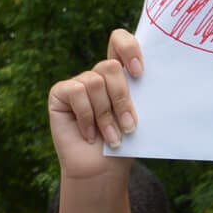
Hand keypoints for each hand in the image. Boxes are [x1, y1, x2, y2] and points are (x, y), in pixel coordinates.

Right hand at [47, 30, 141, 180]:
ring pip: (96, 82)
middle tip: (129, 126)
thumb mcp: (138, 116)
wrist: (102, 171)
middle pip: (111, 66)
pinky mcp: (60, 92)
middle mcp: (97, 75)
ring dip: (107, 116)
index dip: (129, 48)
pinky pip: (77, 92)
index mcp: (120, 75)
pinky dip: (87, 117)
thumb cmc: (123, 145)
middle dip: (122, 99)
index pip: (120, 41)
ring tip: (112, 138)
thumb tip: (152, 77)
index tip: (139, 72)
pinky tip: (88, 134)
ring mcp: (78, 83)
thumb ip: (140, 93)